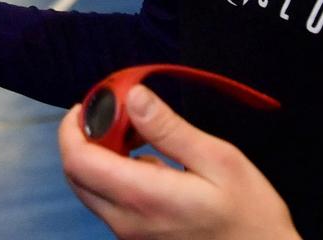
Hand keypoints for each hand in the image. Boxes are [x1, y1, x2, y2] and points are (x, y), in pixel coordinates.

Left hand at [58, 85, 298, 239]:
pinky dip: (114, 176)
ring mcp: (130, 235)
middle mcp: (126, 221)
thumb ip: (169, 128)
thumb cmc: (249, 213)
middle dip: (84, 138)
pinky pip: (110, 203)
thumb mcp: (218, 160)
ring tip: (136, 133)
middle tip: (113, 112)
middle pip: (77, 175)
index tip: (90, 103)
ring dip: (99, 156)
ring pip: (91, 190)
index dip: (73, 127)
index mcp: (143, 197)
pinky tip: (150, 162)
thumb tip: (133, 96)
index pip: (78, 161)